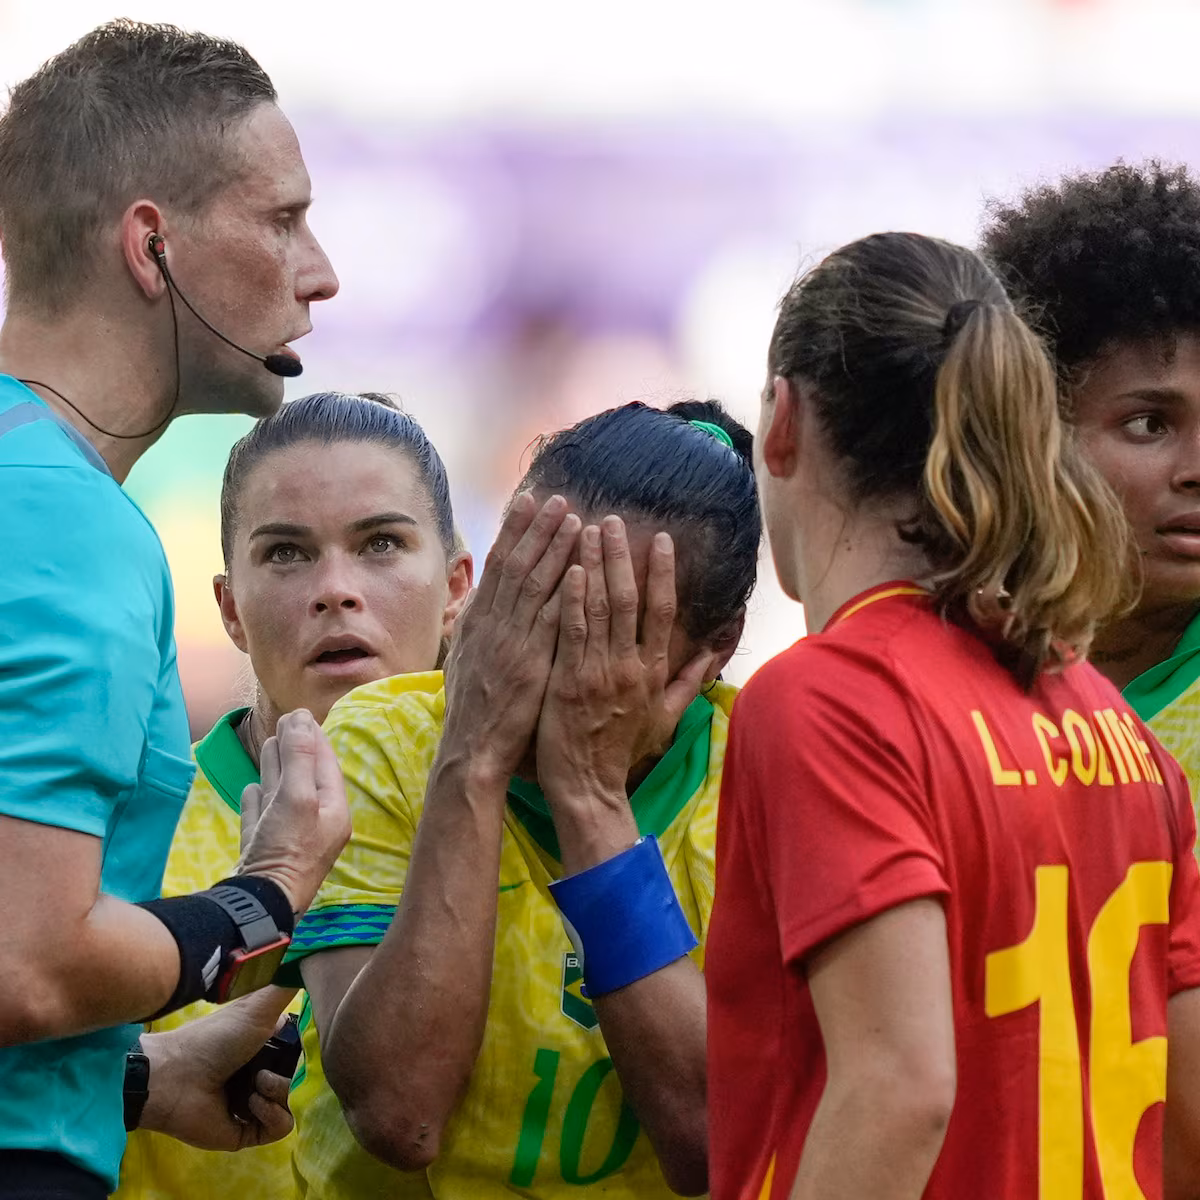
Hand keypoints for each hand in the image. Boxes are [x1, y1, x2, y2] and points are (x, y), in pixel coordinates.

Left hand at [139, 986, 298, 1150]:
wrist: (175, 1078)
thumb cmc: (215, 1037)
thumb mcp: (259, 1004)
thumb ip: (287, 980)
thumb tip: (314, 952)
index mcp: (266, 1045)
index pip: (302, 1049)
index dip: (305, 1047)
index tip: (300, 1042)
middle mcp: (262, 1073)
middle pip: (302, 1076)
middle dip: (293, 1071)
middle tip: (269, 1066)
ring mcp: (256, 1104)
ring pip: (294, 1102)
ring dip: (280, 1092)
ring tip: (256, 1085)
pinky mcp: (248, 1132)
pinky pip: (281, 1127)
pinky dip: (271, 1114)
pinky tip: (252, 1103)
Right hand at [238, 709, 349, 913]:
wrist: (257, 905)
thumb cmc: (286, 849)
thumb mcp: (297, 796)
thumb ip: (300, 756)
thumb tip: (301, 717)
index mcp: (333, 812)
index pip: (326, 766)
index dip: (314, 738)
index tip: (302, 715)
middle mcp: (315, 825)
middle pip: (306, 778)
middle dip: (296, 750)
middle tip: (286, 723)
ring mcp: (287, 840)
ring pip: (282, 796)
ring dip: (277, 769)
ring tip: (269, 745)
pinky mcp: (263, 852)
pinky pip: (263, 819)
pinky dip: (259, 801)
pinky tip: (253, 788)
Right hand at [438, 491, 580, 783]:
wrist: (471, 751)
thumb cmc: (473, 713)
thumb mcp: (464, 662)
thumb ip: (474, 629)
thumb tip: (478, 600)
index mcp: (476, 623)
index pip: (496, 566)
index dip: (513, 532)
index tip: (528, 503)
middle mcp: (491, 625)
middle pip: (516, 564)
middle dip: (536, 529)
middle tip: (556, 497)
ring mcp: (511, 642)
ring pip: (535, 584)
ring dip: (555, 549)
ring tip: (574, 518)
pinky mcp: (531, 662)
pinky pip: (551, 619)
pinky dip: (566, 591)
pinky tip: (582, 568)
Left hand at [535, 518, 713, 872]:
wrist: (587, 785)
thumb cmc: (622, 750)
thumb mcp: (664, 716)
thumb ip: (688, 681)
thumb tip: (714, 653)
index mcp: (652, 670)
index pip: (661, 611)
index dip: (662, 572)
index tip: (659, 539)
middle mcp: (628, 666)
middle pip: (629, 600)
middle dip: (621, 556)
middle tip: (613, 519)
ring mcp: (598, 672)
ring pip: (600, 608)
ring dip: (595, 565)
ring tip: (588, 528)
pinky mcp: (567, 680)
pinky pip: (571, 632)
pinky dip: (572, 600)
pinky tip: (570, 570)